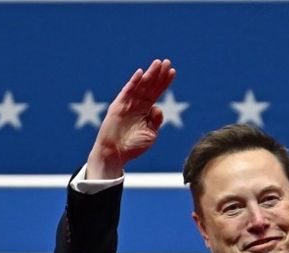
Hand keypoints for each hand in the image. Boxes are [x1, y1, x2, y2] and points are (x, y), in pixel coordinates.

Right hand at [87, 59, 175, 178]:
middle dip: (158, 74)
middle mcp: (137, 104)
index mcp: (146, 110)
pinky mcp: (118, 106)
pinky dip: (133, 82)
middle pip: (150, 86)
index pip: (157, 92)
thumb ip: (156, 120)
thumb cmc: (133, 146)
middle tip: (167, 61)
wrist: (116, 155)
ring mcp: (127, 104)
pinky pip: (127, 92)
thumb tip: (158, 107)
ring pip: (140, 86)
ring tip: (157, 63)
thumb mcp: (151, 134)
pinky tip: (141, 73)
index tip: (172, 71)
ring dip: (149, 74)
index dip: (164, 82)